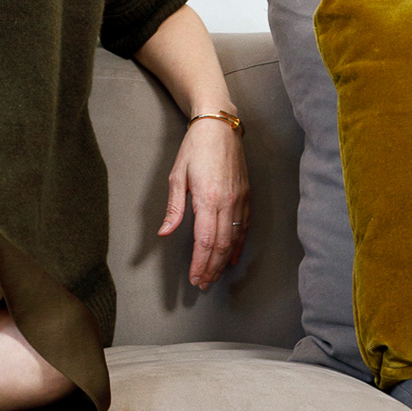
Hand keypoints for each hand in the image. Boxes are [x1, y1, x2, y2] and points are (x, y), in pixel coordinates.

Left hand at [160, 119, 249, 290]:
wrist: (220, 127)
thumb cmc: (195, 147)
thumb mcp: (177, 175)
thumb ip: (174, 208)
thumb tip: (165, 232)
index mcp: (208, 198)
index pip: (205, 240)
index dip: (200, 263)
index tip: (195, 277)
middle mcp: (227, 202)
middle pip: (221, 245)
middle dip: (211, 268)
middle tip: (202, 284)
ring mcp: (240, 200)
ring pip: (234, 240)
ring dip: (223, 261)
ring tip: (213, 276)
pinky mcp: (246, 196)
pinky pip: (244, 228)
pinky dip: (238, 246)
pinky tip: (231, 257)